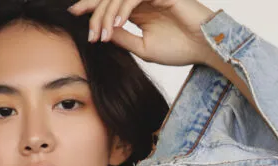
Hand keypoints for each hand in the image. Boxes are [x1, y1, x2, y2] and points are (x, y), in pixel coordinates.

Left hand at [67, 0, 221, 66]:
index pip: (110, 4)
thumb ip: (123, 39)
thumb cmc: (179, 48)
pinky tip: (117, 25)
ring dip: (108, 15)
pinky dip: (123, 8)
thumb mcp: (143, 48)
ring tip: (103, 35)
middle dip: (95, 12)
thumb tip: (103, 35)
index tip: (73, 16)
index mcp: (138, 9)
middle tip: (89, 33)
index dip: (91, 8)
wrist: (204, 47)